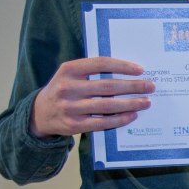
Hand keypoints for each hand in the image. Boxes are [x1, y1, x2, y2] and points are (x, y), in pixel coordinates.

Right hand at [30, 58, 153, 138]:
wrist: (39, 113)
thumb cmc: (64, 89)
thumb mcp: (70, 74)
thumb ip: (92, 71)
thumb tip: (128, 72)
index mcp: (69, 69)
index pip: (100, 64)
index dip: (122, 66)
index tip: (140, 70)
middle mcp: (68, 87)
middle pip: (108, 86)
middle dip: (133, 87)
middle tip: (150, 86)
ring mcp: (70, 108)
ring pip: (107, 106)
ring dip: (130, 104)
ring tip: (146, 102)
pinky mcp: (73, 125)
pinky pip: (101, 122)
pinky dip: (119, 119)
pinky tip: (132, 115)